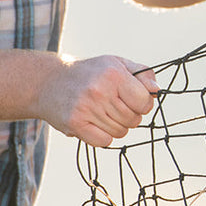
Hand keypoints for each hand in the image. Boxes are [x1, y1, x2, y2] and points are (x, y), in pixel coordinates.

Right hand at [39, 55, 158, 146]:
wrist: (49, 81)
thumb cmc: (90, 73)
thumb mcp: (116, 63)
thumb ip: (142, 74)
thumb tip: (157, 90)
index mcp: (113, 74)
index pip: (144, 102)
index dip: (143, 104)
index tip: (134, 100)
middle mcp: (100, 91)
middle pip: (133, 119)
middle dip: (130, 115)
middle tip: (115, 106)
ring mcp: (86, 108)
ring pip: (120, 132)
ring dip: (116, 126)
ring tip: (103, 112)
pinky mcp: (75, 124)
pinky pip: (104, 142)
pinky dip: (103, 136)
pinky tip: (95, 123)